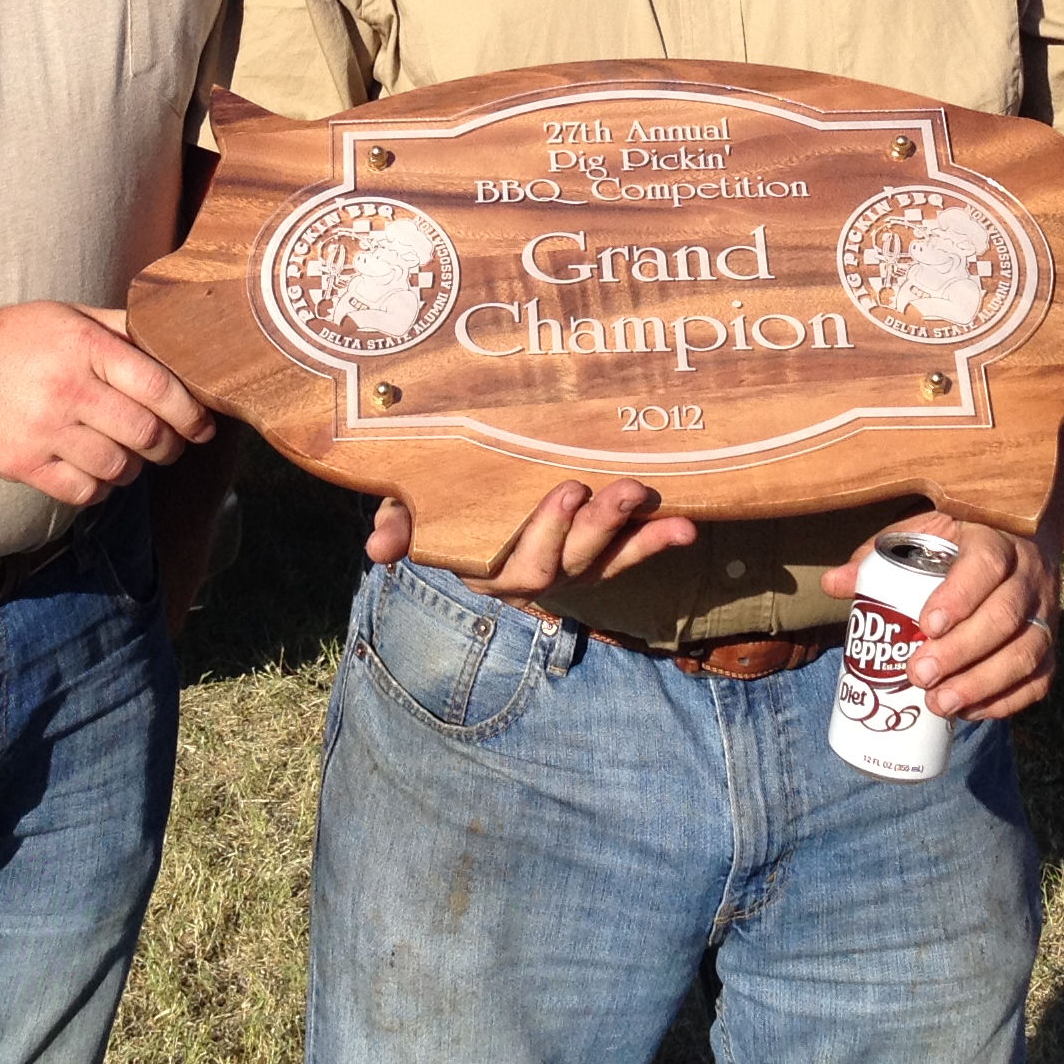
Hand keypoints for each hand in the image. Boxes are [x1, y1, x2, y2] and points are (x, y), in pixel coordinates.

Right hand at [0, 302, 212, 508]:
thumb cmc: (9, 339)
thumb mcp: (66, 316)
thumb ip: (120, 329)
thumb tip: (174, 341)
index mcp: (85, 347)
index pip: (160, 388)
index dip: (192, 413)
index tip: (203, 425)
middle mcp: (67, 389)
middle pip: (147, 434)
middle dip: (170, 446)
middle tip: (170, 444)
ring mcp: (44, 431)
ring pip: (119, 468)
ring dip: (133, 467)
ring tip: (127, 455)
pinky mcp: (22, 465)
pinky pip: (84, 492)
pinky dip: (100, 488)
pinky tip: (94, 471)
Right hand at [366, 478, 696, 595]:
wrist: (463, 517)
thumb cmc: (436, 511)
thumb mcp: (410, 516)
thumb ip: (399, 524)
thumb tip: (377, 547)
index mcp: (488, 568)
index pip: (519, 563)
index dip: (548, 531)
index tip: (571, 490)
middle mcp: (533, 576)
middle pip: (568, 563)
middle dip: (596, 527)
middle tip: (621, 486)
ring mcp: (569, 568)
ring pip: (601, 560)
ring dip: (630, 534)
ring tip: (651, 499)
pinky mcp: (597, 558)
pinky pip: (629, 556)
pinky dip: (655, 543)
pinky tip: (686, 526)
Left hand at [819, 515, 1059, 721]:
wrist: (1022, 543)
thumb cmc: (957, 545)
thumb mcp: (922, 535)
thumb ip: (880, 556)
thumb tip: (832, 584)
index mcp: (995, 540)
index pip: (985, 566)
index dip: (959, 597)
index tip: (925, 625)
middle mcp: (1029, 576)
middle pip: (1005, 617)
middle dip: (961, 652)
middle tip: (919, 675)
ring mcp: (1046, 614)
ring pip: (1027, 653)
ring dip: (982, 684)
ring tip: (939, 704)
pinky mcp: (1051, 646)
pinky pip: (1039, 680)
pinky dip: (1006, 702)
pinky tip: (969, 712)